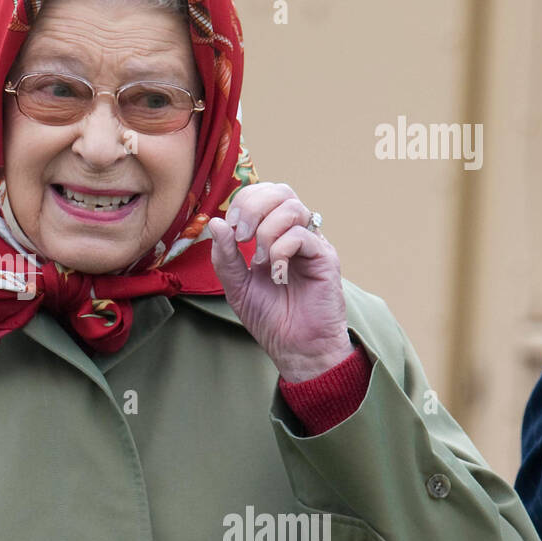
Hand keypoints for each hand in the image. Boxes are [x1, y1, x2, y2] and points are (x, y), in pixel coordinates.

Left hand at [207, 182, 351, 382]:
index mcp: (276, 235)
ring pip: (292, 208)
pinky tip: (277, 274)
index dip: (243, 202)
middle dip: (253, 206)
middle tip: (241, 236)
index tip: (229, 226)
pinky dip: (281, 250)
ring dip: (266, 231)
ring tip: (260, 260)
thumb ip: (225, 257)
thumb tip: (215, 223)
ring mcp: (313, 244)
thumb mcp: (237, 286)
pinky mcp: (326, 259)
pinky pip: (302, 235)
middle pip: (281, 191)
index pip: (264, 195)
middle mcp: (297, 234)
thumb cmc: (270, 318)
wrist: (296, 348)